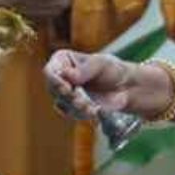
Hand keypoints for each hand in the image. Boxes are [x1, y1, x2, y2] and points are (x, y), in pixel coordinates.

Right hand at [42, 50, 172, 118]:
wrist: (125, 88)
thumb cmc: (112, 70)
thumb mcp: (100, 64)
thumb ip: (84, 70)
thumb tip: (67, 75)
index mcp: (63, 60)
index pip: (50, 71)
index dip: (55, 82)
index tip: (67, 89)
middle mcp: (60, 76)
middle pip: (53, 89)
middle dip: (69, 97)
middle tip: (82, 101)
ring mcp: (64, 93)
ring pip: (61, 103)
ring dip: (76, 107)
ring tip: (92, 108)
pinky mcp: (71, 107)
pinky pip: (70, 113)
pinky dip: (81, 113)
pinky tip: (94, 111)